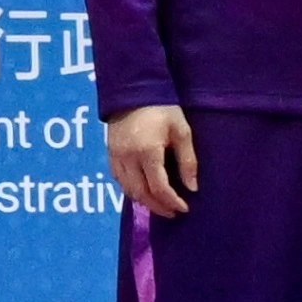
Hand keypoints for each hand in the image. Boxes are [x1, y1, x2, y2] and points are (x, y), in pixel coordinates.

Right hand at [108, 104, 198, 219]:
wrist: (133, 90)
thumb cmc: (162, 109)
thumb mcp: (182, 131)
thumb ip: (187, 161)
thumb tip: (192, 187)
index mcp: (147, 152)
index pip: (159, 187)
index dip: (172, 201)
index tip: (185, 208)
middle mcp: (128, 158)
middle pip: (141, 193)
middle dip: (158, 206)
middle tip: (173, 212)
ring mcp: (116, 156)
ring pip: (127, 189)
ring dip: (144, 200)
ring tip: (159, 204)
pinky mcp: (110, 153)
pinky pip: (118, 179)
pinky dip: (131, 189)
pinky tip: (142, 190)